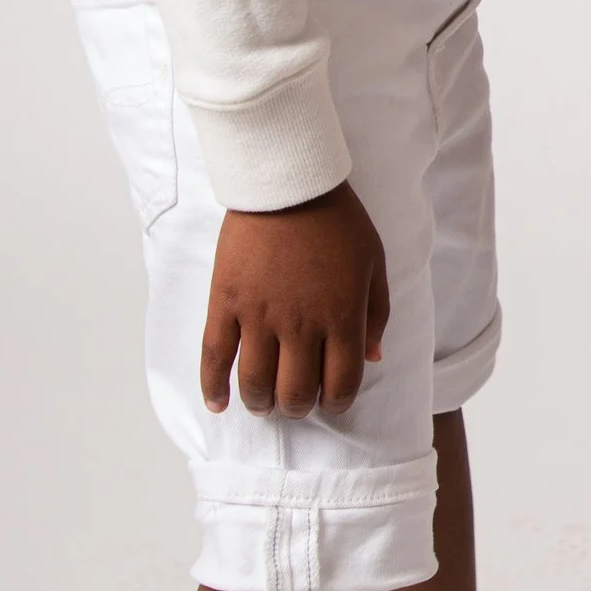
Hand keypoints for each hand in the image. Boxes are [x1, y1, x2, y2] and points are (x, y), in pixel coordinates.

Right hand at [201, 180, 389, 417]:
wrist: (288, 183)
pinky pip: (215, 356)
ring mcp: (259, 316)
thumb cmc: (338, 220)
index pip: (342, 384)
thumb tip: (374, 358)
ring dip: (261, 403)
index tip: (332, 401)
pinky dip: (213, 387)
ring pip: (255, 383)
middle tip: (294, 402)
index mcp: (342, 317)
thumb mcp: (374, 263)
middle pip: (296, 392)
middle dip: (298, 407)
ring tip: (263, 403)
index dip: (338, 402)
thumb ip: (377, 314)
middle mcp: (301, 326)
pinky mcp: (226, 303)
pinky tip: (217, 404)